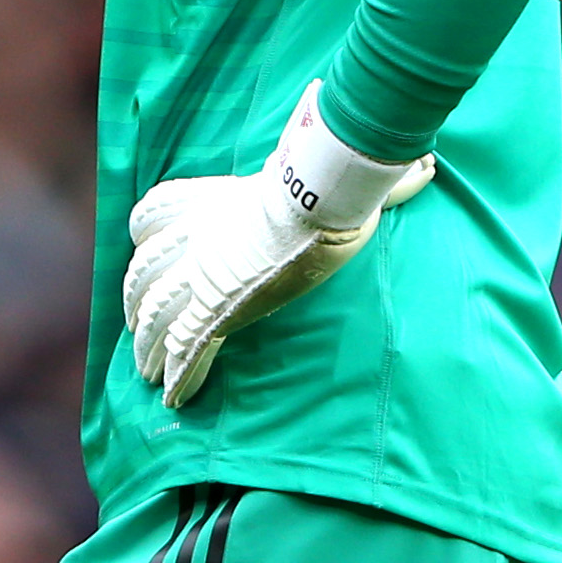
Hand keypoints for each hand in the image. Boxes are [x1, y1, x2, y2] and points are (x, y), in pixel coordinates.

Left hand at [124, 83, 434, 406]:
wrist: (315, 202)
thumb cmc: (326, 186)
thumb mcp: (335, 175)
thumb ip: (372, 179)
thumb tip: (427, 164)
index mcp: (214, 207)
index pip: (155, 214)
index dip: (146, 234)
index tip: (145, 249)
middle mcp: (197, 241)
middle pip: (144, 270)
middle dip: (137, 299)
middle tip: (135, 322)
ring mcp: (203, 277)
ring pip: (152, 312)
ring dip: (146, 343)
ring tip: (144, 368)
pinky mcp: (217, 311)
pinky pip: (186, 348)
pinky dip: (179, 376)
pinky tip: (174, 398)